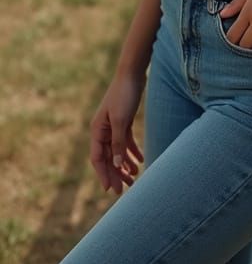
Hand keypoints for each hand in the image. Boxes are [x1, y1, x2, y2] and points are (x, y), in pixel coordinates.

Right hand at [89, 72, 144, 194]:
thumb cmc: (124, 95)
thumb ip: (117, 143)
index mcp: (97, 130)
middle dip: (116, 173)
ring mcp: (113, 125)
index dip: (103, 174)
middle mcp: (103, 129)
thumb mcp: (121, 121)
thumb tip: (115, 165)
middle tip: (125, 190)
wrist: (132, 73)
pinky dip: (132, 151)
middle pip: (108, 157)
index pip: (97, 158)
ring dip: (125, 165)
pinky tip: (141, 161)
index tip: (110, 189)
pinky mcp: (124, 120)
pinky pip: (126, 141)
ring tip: (135, 178)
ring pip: (117, 151)